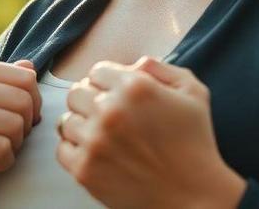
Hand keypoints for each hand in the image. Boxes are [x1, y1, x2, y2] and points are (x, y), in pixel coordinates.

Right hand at [0, 56, 41, 208]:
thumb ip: (2, 82)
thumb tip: (30, 67)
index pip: (26, 77)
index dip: (32, 104)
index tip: (13, 120)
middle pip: (24, 101)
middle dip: (24, 127)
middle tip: (2, 140)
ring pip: (16, 125)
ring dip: (13, 147)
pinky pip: (3, 148)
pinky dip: (2, 162)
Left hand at [55, 56, 245, 208]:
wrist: (195, 196)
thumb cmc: (196, 143)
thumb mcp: (192, 91)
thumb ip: (161, 68)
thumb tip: (134, 63)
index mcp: (134, 86)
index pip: (97, 71)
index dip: (107, 83)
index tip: (116, 96)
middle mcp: (110, 110)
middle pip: (77, 92)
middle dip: (91, 101)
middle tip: (108, 117)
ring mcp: (94, 141)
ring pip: (67, 120)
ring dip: (83, 126)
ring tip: (104, 137)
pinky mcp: (85, 169)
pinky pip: (62, 149)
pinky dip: (76, 150)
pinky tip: (97, 154)